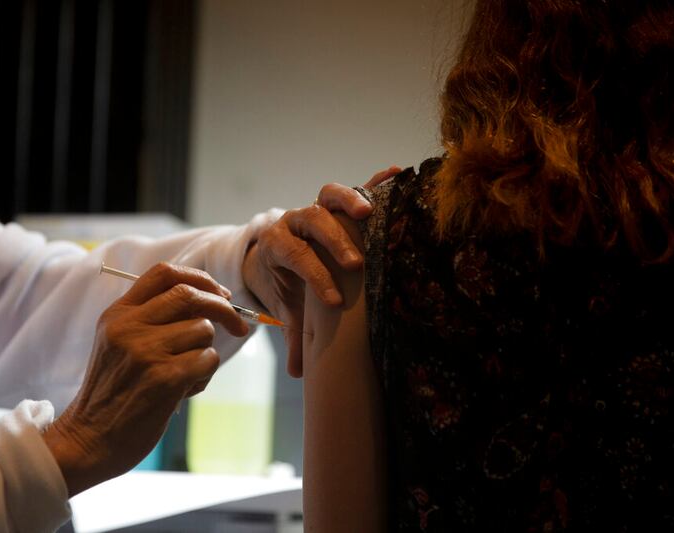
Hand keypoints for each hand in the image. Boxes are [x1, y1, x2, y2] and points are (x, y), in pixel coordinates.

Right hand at [43, 263, 247, 495]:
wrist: (88, 440)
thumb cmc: (113, 393)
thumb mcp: (118, 343)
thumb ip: (151, 318)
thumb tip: (209, 298)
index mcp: (118, 314)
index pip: (164, 273)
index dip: (200, 279)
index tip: (220, 294)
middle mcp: (129, 327)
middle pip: (190, 294)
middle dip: (223, 307)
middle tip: (238, 326)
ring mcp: (145, 351)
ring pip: (203, 330)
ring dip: (207, 352)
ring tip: (186, 375)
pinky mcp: (163, 378)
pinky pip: (208, 359)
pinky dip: (205, 374)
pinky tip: (185, 390)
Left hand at [242, 166, 400, 376]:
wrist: (278, 252)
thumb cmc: (286, 282)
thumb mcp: (287, 306)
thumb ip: (293, 335)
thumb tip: (299, 373)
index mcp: (277, 246)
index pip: (294, 257)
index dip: (313, 277)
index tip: (334, 300)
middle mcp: (294, 221)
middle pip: (310, 220)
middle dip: (332, 241)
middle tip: (354, 264)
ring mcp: (316, 207)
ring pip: (328, 195)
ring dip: (349, 202)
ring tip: (370, 215)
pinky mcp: (336, 203)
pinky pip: (355, 187)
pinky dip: (374, 182)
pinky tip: (396, 175)